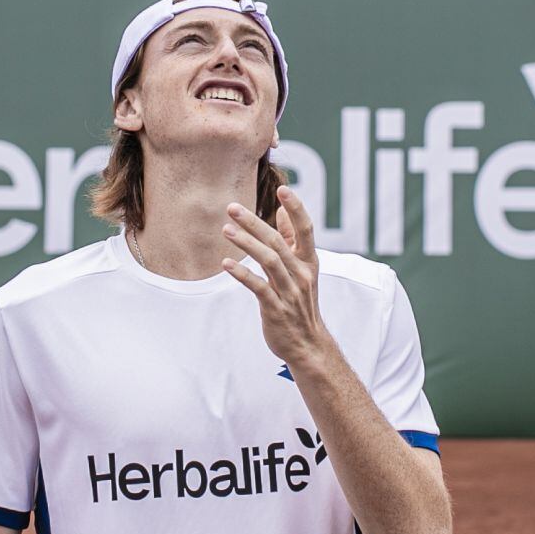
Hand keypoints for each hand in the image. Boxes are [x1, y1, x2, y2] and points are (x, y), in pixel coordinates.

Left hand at [221, 186, 329, 368]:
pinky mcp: (276, 309)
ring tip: (225, 230)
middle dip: (254, 223)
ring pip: (269, 261)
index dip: (297, 208)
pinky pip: (258, 287)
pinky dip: (243, 274)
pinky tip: (226, 263)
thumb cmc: (301, 302)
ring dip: (246, 244)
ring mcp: (290, 292)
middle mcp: (301, 274)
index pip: (306, 229)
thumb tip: (283, 211)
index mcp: (309, 261)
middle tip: (232, 207)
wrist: (308, 344)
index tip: (284, 189)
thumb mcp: (302, 270)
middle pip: (278, 242)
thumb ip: (293, 240)